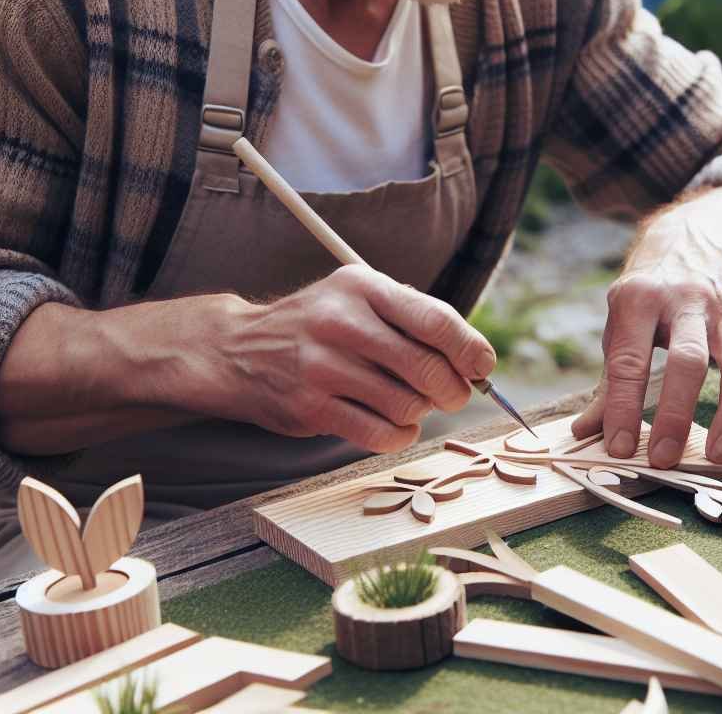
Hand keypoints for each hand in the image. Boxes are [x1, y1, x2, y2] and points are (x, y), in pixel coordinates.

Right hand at [173, 265, 495, 453]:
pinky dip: (400, 435)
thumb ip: (413, 318)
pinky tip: (395, 424)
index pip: (436, 320)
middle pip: (427, 367)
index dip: (471, 349)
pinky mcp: (311, 407)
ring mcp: (324, 366)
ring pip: (408, 405)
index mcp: (363, 286)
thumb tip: (476, 359)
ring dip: (422, 412)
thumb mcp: (359, 297)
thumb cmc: (319, 324)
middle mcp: (343, 322)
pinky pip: (381, 433)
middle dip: (454, 389)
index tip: (483, 366)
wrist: (238, 349)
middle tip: (455, 394)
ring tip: (413, 403)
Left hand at [572, 189, 721, 467]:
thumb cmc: (650, 294)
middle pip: (688, 361)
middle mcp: (688, 301)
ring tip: (717, 457)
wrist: (700, 241)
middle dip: (674, 415)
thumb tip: (585, 431)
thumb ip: (610, 378)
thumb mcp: (621, 319)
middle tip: (663, 459)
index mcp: (640, 299)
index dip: (623, 408)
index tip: (618, 447)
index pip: (630, 360)